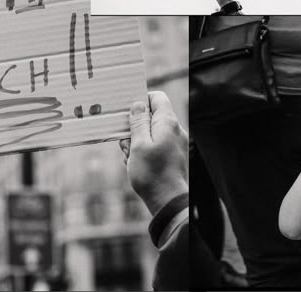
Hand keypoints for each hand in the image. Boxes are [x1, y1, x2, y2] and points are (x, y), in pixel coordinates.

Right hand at [118, 92, 187, 217]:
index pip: (157, 98)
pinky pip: (155, 147)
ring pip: (151, 134)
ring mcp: (175, 143)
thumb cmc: (152, 173)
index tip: (127, 111)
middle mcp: (174, 130)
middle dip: (135, 128)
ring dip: (137, 143)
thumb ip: (138, 122)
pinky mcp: (172, 156)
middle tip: (126, 143)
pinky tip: (136, 166)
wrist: (168, 202)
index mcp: (168, 122)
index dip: (141, 100)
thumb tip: (138, 104)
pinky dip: (143, 153)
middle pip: (151, 117)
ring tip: (131, 158)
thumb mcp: (138, 144)